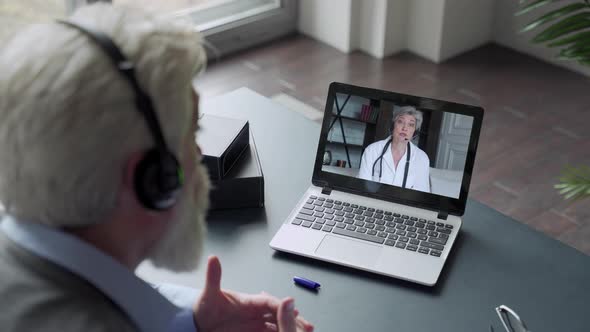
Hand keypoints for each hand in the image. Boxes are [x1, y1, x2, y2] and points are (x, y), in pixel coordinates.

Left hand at [194, 256, 313, 331]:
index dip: (282, 305)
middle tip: (305, 326)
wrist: (199, 325)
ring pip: (279, 324)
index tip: (292, 309)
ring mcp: (256, 323)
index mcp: (250, 301)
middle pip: (280, 313)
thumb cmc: (204, 308)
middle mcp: (256, 312)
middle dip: (293, 318)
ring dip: (290, 328)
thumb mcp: (208, 295)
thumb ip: (213, 278)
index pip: (270, 302)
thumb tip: (213, 258)